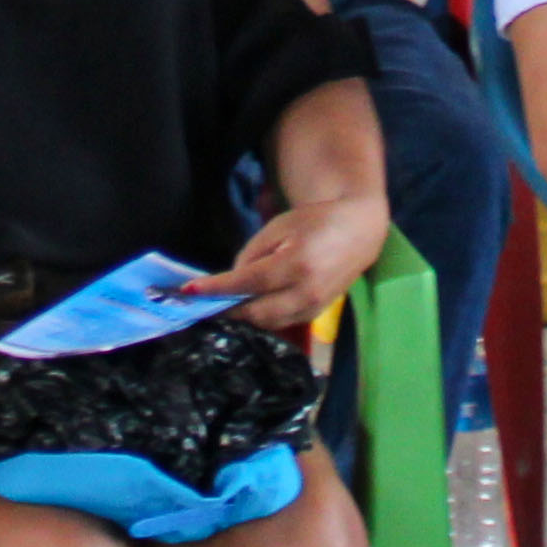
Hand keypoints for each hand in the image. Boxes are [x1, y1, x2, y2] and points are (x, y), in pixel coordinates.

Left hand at [186, 195, 379, 336]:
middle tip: (201, 302)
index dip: (216, 289)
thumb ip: (251, 256)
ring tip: (220, 305)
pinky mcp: (315, 316)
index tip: (189, 291)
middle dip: (225, 309)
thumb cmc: (314, 223)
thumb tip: (229, 283)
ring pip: (266, 323)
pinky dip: (259, 318)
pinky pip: (280, 324)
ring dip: (241, 316)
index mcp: (296, 264)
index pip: (247, 283)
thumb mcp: (278, 229)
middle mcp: (306, 292)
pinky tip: (246, 307)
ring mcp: (313, 309)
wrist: (357, 232)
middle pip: (255, 312)